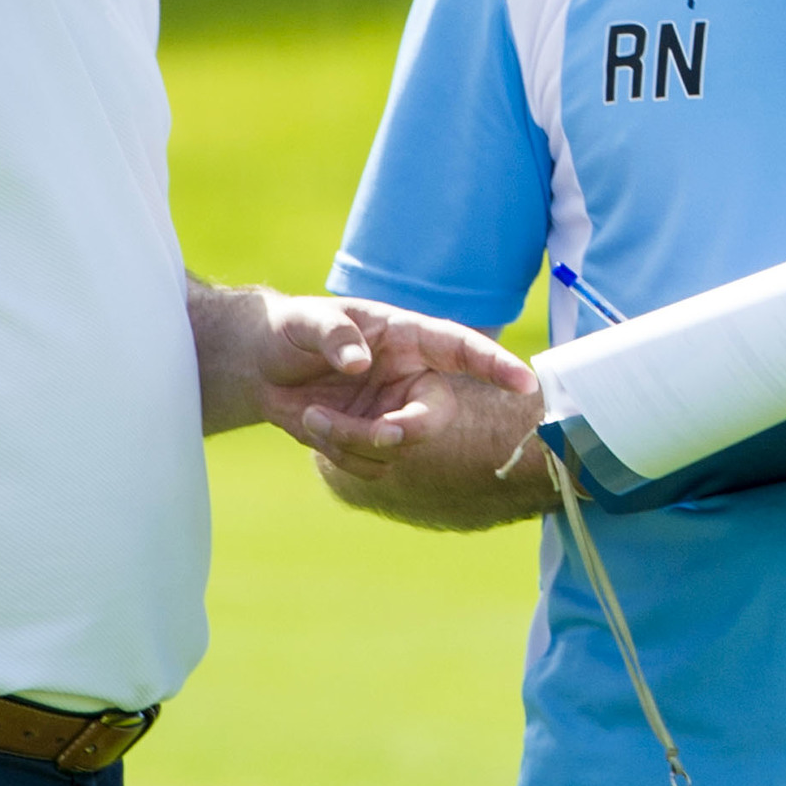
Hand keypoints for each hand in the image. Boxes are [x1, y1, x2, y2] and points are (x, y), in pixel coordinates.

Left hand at [247, 293, 535, 463]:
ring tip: (312, 415)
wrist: (261, 366)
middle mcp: (410, 378)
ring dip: (351, 441)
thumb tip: (361, 362)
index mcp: (407, 337)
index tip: (525, 384)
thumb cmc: (291, 329)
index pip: (461, 348)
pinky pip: (369, 466)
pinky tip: (315, 426)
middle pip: (435, 416)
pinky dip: (338, 454)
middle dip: (406, 431)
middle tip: (378, 432)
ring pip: (395, 448)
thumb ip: (334, 335)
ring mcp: (393, 413)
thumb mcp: (305, 320)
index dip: (495, 365)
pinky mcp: (371, 442)